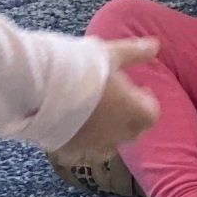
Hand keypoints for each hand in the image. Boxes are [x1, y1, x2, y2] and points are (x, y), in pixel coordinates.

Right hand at [54, 38, 157, 158]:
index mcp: (131, 110)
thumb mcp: (110, 53)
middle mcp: (116, 132)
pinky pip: (83, 150)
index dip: (147, 104)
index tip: (140, 90)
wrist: (40, 86)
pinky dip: (85, 141)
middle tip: (121, 102)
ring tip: (100, 116)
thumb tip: (156, 46)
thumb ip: (135, 53)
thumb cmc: (80, 66)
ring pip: (109, 146)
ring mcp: (92, 144)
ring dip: (110, 133)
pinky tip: (77, 126)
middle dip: (131, 119)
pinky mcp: (70, 148)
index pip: (151, 117)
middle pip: (133, 133)